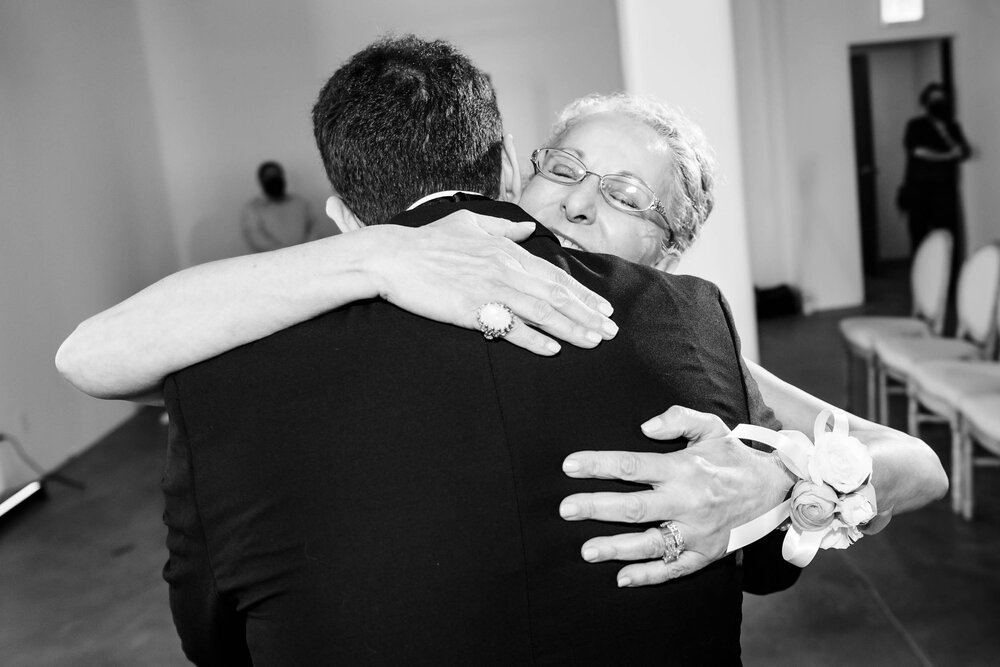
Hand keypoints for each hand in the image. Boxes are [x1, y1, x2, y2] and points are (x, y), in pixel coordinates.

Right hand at [370, 210, 617, 355]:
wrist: (392, 257)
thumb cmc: (428, 241)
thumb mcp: (469, 224)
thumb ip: (502, 229)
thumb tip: (527, 229)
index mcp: (506, 252)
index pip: (554, 275)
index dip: (582, 293)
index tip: (603, 308)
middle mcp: (504, 269)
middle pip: (555, 294)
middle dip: (587, 314)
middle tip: (612, 331)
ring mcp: (488, 289)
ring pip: (540, 311)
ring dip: (571, 328)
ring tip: (594, 341)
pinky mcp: (471, 309)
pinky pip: (508, 327)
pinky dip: (532, 338)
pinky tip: (552, 349)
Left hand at [559, 406, 794, 586]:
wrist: (774, 489)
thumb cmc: (732, 456)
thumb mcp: (711, 426)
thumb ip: (677, 419)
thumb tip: (645, 427)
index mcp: (683, 468)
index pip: (633, 465)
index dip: (598, 465)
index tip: (569, 466)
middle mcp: (688, 501)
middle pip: (634, 507)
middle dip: (596, 508)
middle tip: (566, 509)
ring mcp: (697, 531)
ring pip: (651, 542)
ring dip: (616, 548)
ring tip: (586, 551)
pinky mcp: (706, 553)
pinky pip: (674, 568)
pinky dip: (649, 575)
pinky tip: (622, 578)